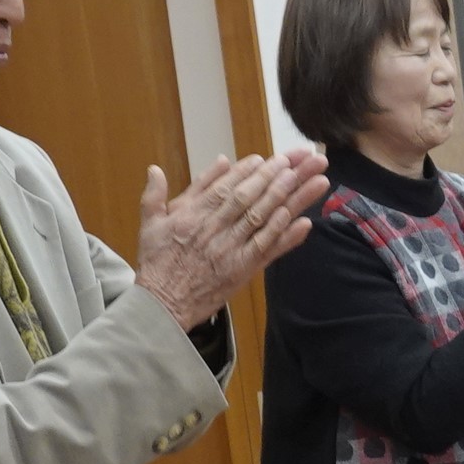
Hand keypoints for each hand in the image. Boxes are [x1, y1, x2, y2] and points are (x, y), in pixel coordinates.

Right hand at [135, 146, 329, 327]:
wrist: (162, 304)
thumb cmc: (156, 263)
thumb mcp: (149, 223)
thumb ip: (155, 194)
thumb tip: (157, 169)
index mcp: (193, 214)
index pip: (226, 186)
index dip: (249, 171)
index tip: (268, 158)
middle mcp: (215, 229)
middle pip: (252, 196)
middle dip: (279, 174)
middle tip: (302, 158)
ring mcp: (231, 250)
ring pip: (265, 218)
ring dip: (291, 197)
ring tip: (314, 179)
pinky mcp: (242, 270)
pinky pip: (268, 250)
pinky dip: (287, 236)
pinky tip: (306, 222)